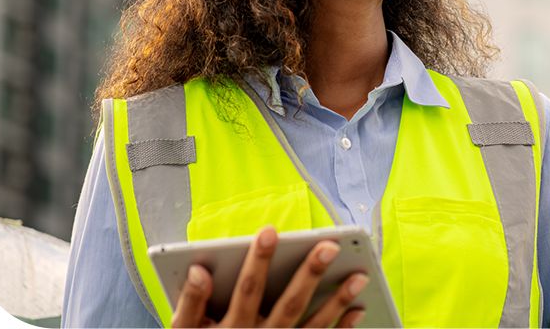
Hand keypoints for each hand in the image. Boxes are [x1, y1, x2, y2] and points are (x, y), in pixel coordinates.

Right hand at [171, 226, 368, 327]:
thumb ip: (190, 301)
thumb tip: (199, 270)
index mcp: (232, 326)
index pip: (248, 288)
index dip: (258, 260)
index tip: (270, 231)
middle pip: (289, 303)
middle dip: (310, 273)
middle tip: (330, 246)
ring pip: (313, 325)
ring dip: (338, 301)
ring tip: (359, 276)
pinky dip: (342, 327)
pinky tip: (358, 308)